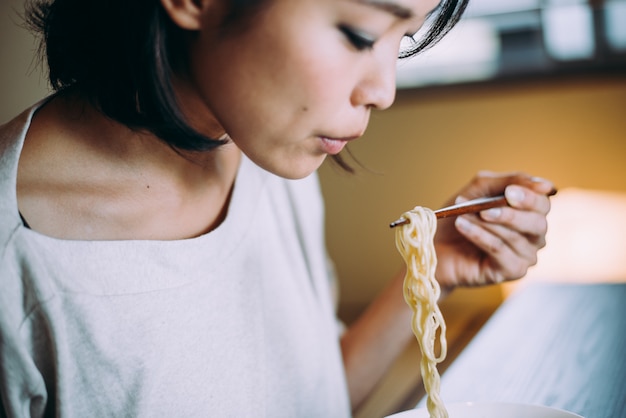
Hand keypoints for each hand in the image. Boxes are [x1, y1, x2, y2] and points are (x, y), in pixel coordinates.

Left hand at [434, 171, 554, 288]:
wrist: (437, 245)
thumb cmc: (461, 214)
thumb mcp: (480, 189)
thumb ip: (508, 181)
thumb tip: (545, 185)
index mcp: (531, 213)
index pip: (543, 203)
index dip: (529, 197)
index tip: (509, 192)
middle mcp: (535, 236)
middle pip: (537, 223)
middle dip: (510, 214)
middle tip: (484, 209)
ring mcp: (526, 256)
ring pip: (514, 237)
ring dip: (485, 224)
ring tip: (462, 216)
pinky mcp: (513, 271)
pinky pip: (500, 251)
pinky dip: (480, 236)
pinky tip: (462, 226)